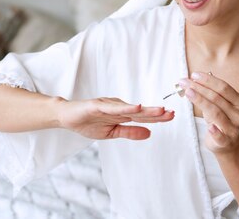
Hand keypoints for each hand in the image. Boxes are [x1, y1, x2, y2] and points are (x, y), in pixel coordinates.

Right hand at [58, 97, 174, 139]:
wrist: (67, 116)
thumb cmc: (88, 122)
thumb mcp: (112, 132)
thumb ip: (130, 132)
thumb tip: (149, 134)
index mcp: (122, 114)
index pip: (142, 117)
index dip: (157, 117)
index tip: (171, 116)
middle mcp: (118, 107)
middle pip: (140, 111)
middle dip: (156, 113)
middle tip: (172, 113)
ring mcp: (108, 105)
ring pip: (130, 108)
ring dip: (146, 109)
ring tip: (160, 111)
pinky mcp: (98, 105)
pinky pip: (114, 107)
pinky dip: (126, 107)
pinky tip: (137, 107)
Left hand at [179, 72, 238, 153]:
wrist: (227, 143)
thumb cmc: (220, 119)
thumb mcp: (216, 104)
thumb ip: (208, 92)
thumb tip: (193, 79)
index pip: (224, 88)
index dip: (208, 80)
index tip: (194, 75)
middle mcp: (238, 114)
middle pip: (217, 98)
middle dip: (199, 88)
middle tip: (185, 82)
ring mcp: (233, 128)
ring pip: (216, 113)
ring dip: (200, 101)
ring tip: (188, 93)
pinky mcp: (226, 142)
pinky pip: (220, 136)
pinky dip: (215, 132)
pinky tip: (209, 127)